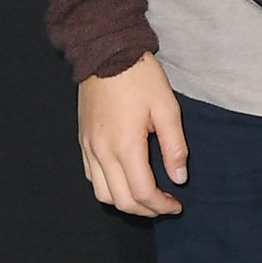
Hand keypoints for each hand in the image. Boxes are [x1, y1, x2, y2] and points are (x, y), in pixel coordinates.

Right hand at [78, 56, 187, 217]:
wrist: (106, 52)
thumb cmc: (140, 77)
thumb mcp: (167, 108)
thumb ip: (174, 147)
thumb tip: (179, 178)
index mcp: (125, 145)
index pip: (142, 193)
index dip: (161, 205)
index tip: (176, 205)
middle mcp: (101, 151)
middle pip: (121, 200)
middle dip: (145, 210)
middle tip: (165, 205)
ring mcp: (88, 147)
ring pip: (102, 193)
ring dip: (125, 202)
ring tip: (146, 197)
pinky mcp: (82, 141)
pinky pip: (91, 176)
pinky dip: (109, 187)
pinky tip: (126, 179)